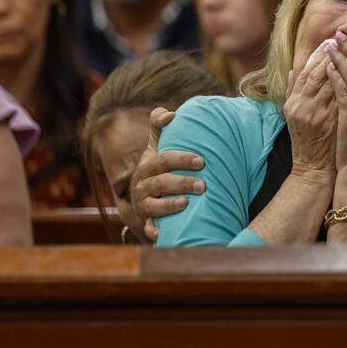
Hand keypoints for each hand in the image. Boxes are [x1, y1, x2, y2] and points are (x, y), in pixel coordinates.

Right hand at [131, 107, 205, 242]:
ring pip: (154, 206)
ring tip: (187, 202)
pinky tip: (165, 233)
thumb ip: (159, 124)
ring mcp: (144, 205)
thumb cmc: (158, 164)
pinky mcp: (147, 222)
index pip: (163, 160)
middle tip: (204, 185)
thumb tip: (170, 114)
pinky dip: (156, 232)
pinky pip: (149, 229)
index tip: (201, 160)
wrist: (145, 193)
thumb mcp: (156, 144)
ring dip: (170, 205)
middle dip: (182, 183)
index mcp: (147, 165)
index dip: (181, 159)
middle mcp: (142, 186)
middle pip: (161, 183)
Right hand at [284, 40, 338, 175]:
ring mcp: (314, 113)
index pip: (305, 71)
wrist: (312, 168)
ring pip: (329, 82)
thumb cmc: (307, 141)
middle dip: (331, 55)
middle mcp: (300, 105)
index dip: (318, 55)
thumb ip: (293, 91)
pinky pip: (339, 97)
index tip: (330, 41)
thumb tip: (294, 70)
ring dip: (341, 65)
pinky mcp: (327, 121)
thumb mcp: (294, 115)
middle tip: (343, 40)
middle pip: (317, 73)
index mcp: (292, 102)